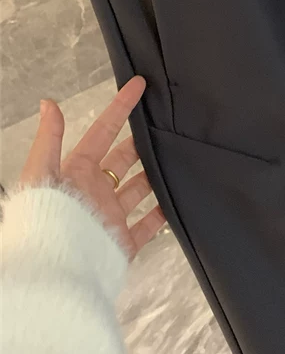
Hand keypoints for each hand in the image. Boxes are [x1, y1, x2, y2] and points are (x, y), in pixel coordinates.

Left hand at [19, 76, 165, 259]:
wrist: (55, 267)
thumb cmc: (45, 218)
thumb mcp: (42, 170)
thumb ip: (49, 138)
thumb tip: (49, 103)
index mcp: (77, 171)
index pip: (103, 132)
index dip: (120, 108)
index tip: (138, 86)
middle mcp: (95, 191)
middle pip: (123, 159)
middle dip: (140, 142)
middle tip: (161, 126)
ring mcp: (110, 215)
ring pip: (138, 189)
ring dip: (153, 176)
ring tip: (173, 160)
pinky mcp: (121, 241)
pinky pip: (146, 226)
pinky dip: (161, 215)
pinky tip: (174, 203)